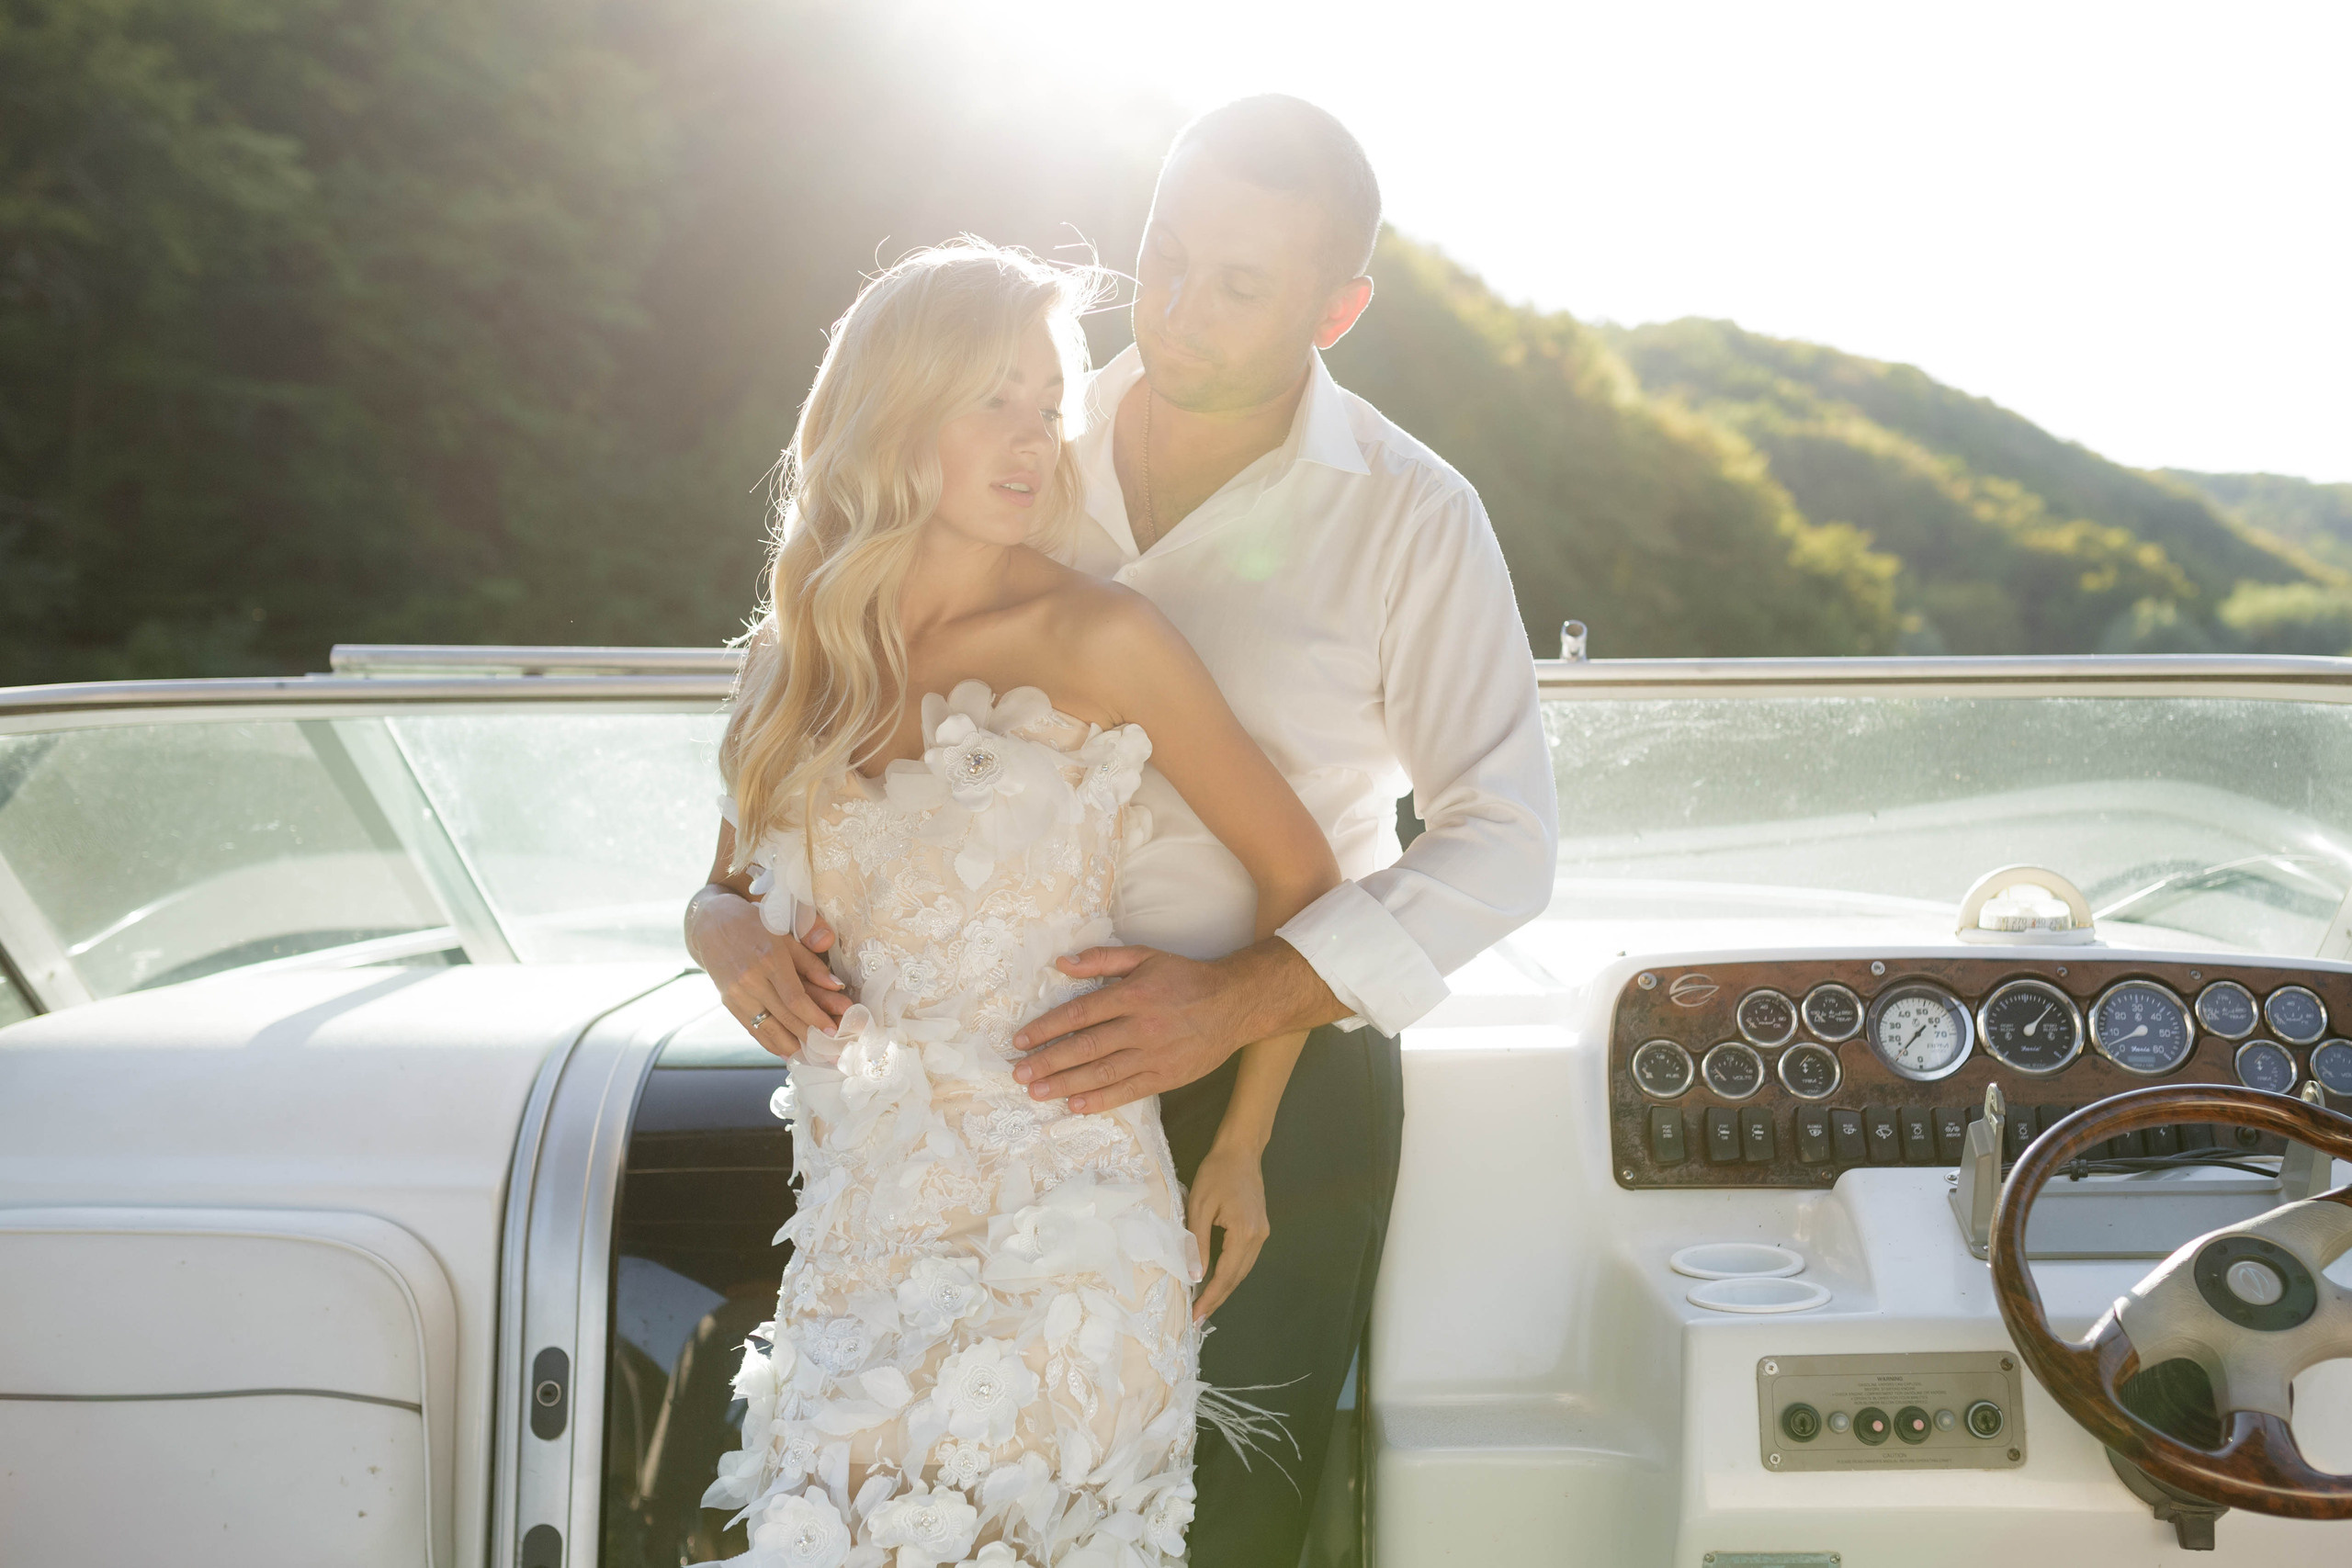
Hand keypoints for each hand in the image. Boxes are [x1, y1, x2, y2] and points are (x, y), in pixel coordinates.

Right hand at [687, 888, 850, 1057]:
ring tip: (813, 1059)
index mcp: (769, 959)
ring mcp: (737, 994)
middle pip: (784, 1017)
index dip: (816, 1017)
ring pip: (767, 1029)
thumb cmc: (756, 925)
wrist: (712, 924)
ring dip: (792, 1047)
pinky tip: (787, 1053)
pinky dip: (771, 1044)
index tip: (833, 1031)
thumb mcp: (787, 936)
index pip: (795, 998)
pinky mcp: (729, 1003)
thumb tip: (837, 986)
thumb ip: (811, 962)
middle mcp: (751, 980)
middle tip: (831, 1054)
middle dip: (810, 1037)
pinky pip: (753, 1029)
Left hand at [1011, 946, 1249, 1112]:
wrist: (1235, 1003)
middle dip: (1048, 1062)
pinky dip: (1101, 1100)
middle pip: (1085, 1047)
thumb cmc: (1185, 978)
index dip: (1047, 1028)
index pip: (1079, 1014)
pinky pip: (1128, 1091)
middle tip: (1018, 1074)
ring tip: (1036, 1092)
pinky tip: (1076, 1106)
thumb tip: (1061, 962)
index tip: (1021, 1041)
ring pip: (1102, 1072)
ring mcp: (1154, 1054)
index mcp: (1132, 995)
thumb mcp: (1145, 956)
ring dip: (1065, 1084)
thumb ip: (1101, 959)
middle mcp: (1140, 1026)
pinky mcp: (1166, 1076)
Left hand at [1185, 1140, 1270, 1319]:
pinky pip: (1245, 1258)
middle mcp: (1258, 1238)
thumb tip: (1195, 1276)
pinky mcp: (1259, 1227)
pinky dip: (1231, 1272)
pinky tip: (1217, 1278)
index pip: (1226, 1276)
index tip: (1195, 1316)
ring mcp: (1262, 1233)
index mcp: (1244, 1234)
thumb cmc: (1216, 1173)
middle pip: (1237, 1278)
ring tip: (1205, 1304)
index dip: (1210, 1298)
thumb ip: (1197, 1243)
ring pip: (1243, 1270)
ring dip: (1224, 1288)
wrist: (1241, 1150)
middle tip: (1198, 1318)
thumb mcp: (1200, 1207)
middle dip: (1217, 1299)